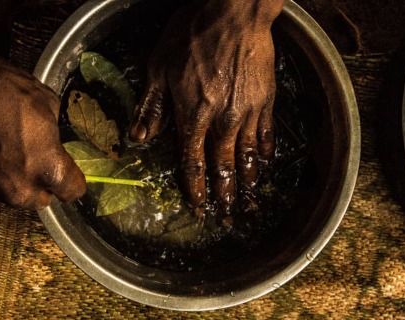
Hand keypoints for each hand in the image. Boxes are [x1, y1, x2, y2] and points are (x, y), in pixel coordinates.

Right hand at [0, 53, 85, 209]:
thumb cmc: (11, 94)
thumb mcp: (50, 109)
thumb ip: (56, 137)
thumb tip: (54, 141)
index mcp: (51, 170)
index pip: (74, 191)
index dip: (73, 179)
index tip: (69, 169)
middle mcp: (24, 189)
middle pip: (44, 199)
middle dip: (43, 183)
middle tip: (37, 160)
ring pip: (18, 196)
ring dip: (20, 181)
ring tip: (13, 155)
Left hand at [129, 0, 283, 218]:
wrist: (234, 13)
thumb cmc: (193, 36)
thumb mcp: (159, 66)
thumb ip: (151, 105)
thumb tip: (138, 136)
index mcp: (193, 113)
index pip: (192, 161)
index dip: (194, 188)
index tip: (198, 207)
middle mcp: (222, 119)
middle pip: (223, 166)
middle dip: (224, 193)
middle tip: (227, 215)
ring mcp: (247, 111)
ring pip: (247, 155)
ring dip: (246, 180)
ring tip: (248, 199)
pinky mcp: (265, 101)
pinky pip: (266, 134)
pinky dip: (264, 152)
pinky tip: (264, 164)